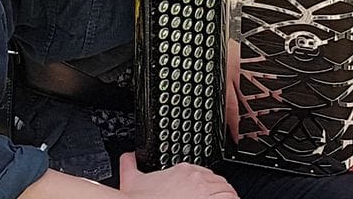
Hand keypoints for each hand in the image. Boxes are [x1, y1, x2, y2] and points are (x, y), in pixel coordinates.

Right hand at [119, 153, 237, 198]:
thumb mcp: (131, 179)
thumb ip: (130, 165)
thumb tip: (127, 156)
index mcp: (182, 170)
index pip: (202, 174)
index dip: (203, 184)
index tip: (200, 192)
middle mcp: (196, 178)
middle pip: (216, 182)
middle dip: (215, 192)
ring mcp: (204, 190)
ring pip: (225, 191)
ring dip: (225, 197)